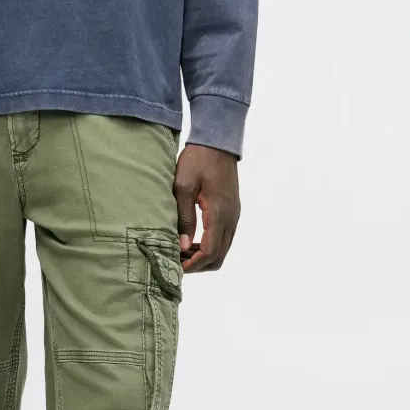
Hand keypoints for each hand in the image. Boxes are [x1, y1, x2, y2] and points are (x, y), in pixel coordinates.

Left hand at [173, 143, 239, 272]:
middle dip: (199, 265)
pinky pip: (224, 237)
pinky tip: (192, 241)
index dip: (193, 264)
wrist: (217, 141)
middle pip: (219, 256)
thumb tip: (183, 247)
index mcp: (219, 213)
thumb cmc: (197, 160)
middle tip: (177, 263)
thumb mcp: (183, 186)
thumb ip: (184, 218)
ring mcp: (234, 215)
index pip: (210, 252)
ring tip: (181, 253)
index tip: (176, 267)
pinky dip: (210, 245)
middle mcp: (231, 218)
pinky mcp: (232, 210)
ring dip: (204, 256)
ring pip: (223, 248)